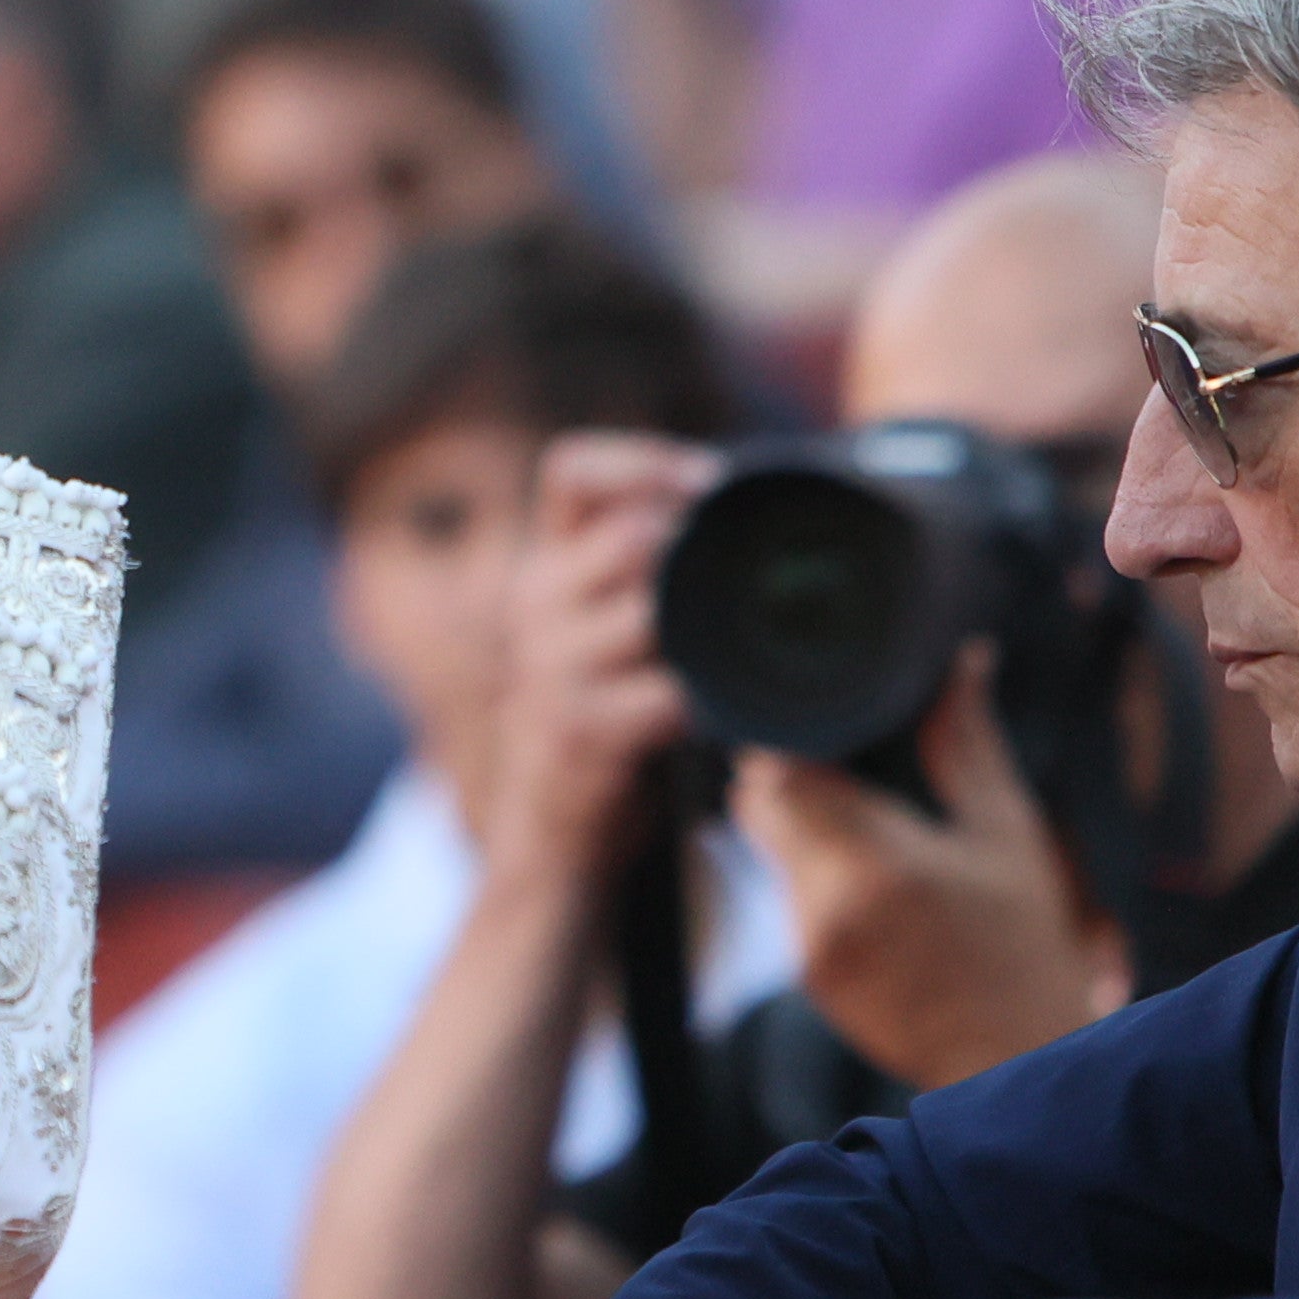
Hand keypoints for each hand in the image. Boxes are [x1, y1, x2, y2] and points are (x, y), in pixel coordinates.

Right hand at [481, 433, 722, 889]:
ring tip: (755, 644)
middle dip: (704, 550)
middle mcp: (535, 605)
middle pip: (630, 533)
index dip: (648, 463)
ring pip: (652, 610)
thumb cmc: (610, 720)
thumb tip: (763, 511)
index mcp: (547, 566)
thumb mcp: (615, 632)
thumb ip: (658, 574)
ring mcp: (548, 670)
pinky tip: (735, 712)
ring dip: (714, 627)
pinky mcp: (576, 734)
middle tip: (762, 573)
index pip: (573, 470)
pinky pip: (667, 696)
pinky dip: (713, 702)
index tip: (715, 487)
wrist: (552, 835)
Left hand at [730, 641, 1128, 1089]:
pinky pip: (789, 899)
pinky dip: (814, 875)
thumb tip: (964, 659)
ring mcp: (809, 946)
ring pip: (770, 851)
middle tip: (834, 760)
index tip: (815, 722)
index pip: (778, 776)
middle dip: (786, 777)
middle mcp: (828, 905)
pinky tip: (868, 877)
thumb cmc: (1028, 943)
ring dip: (799, 826)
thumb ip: (967, 742)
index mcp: (879, 861)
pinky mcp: (808, 975)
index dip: (785, 742)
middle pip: (760, 808)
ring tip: (862, 817)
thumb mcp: (1008, 834)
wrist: (1021, 1062)